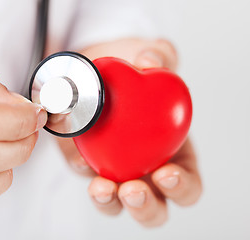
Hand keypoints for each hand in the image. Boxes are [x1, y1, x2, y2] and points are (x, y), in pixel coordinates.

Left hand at [57, 38, 201, 226]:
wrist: (97, 65)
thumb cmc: (133, 68)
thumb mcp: (150, 56)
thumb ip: (160, 55)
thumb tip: (150, 59)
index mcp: (171, 152)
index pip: (186, 184)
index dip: (181, 187)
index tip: (166, 173)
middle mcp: (142, 167)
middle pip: (151, 207)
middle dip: (144, 206)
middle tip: (132, 189)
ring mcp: (112, 167)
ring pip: (114, 202)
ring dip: (109, 201)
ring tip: (101, 188)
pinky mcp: (83, 159)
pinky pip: (82, 173)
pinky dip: (81, 169)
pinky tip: (79, 158)